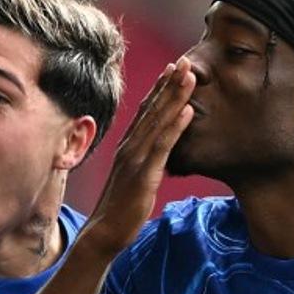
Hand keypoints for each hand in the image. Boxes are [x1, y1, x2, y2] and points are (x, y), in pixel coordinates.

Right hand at [81, 57, 194, 255]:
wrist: (103, 234)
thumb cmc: (119, 209)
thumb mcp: (133, 178)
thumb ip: (143, 161)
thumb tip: (156, 153)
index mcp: (129, 147)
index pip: (145, 111)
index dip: (160, 88)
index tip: (174, 68)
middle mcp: (130, 147)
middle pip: (152, 109)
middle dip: (170, 83)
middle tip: (186, 59)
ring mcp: (135, 160)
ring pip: (158, 122)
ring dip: (174, 97)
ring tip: (190, 75)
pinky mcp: (143, 176)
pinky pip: (161, 147)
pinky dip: (174, 127)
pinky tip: (187, 111)